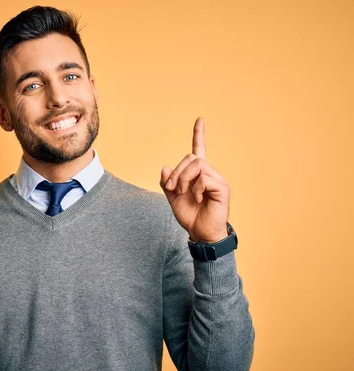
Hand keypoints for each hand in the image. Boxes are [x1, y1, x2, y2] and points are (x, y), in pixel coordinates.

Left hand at [159, 117, 230, 242]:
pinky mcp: (222, 188)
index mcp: (198, 174)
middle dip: (176, 172)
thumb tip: (165, 167)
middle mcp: (209, 173)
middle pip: (190, 157)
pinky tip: (198, 199)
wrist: (201, 233)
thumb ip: (167, 183)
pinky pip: (204, 178)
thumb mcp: (172, 198)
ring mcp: (217, 179)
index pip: (199, 149)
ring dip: (183, 179)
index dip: (199, 134)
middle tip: (172, 188)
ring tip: (183, 193)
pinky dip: (195, 189)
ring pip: (197, 164)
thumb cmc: (190, 216)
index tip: (200, 119)